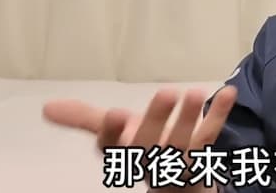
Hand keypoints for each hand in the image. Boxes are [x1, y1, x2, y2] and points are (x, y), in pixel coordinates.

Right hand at [42, 85, 237, 191]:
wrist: (178, 184)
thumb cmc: (144, 149)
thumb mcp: (115, 135)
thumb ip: (85, 119)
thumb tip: (47, 106)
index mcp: (124, 155)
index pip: (113, 147)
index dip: (112, 132)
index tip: (115, 113)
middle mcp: (149, 163)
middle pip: (150, 147)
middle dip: (157, 121)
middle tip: (168, 92)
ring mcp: (178, 164)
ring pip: (183, 147)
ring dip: (189, 120)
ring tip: (196, 91)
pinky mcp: (203, 159)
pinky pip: (212, 139)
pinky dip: (219, 115)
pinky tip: (228, 92)